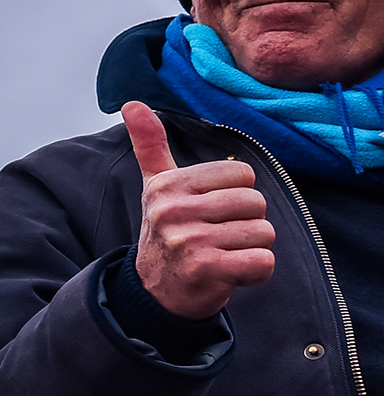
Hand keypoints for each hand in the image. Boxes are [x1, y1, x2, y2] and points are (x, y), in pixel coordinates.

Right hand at [123, 101, 277, 320]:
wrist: (155, 291)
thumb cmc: (167, 233)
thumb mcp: (155, 187)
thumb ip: (150, 145)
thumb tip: (132, 104)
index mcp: (167, 185)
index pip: (243, 175)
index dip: (237, 196)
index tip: (211, 213)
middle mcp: (174, 210)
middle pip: (256, 203)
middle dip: (247, 224)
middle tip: (219, 238)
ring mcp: (188, 240)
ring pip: (264, 233)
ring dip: (252, 249)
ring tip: (224, 255)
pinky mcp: (206, 269)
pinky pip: (263, 262)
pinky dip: (256, 272)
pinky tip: (231, 274)